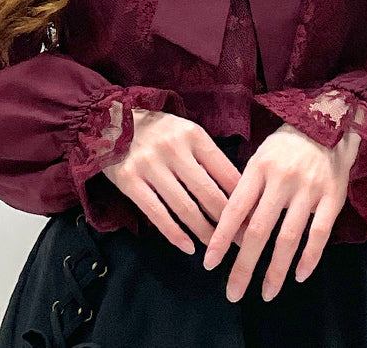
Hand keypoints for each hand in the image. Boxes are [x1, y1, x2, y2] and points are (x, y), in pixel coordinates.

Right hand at [102, 108, 245, 254]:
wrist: (111, 118)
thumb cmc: (158, 130)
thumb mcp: (186, 132)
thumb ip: (207, 157)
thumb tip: (237, 190)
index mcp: (194, 135)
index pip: (225, 172)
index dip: (243, 199)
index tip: (255, 219)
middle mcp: (174, 149)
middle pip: (208, 193)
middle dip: (229, 222)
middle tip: (243, 241)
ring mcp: (150, 165)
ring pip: (185, 207)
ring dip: (204, 232)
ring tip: (216, 248)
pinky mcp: (129, 180)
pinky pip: (157, 213)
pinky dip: (174, 233)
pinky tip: (188, 247)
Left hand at [201, 121, 361, 302]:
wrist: (328, 123)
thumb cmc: (287, 145)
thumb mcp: (260, 157)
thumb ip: (247, 188)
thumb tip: (230, 226)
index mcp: (259, 169)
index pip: (235, 209)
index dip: (221, 238)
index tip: (209, 263)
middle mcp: (281, 180)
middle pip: (259, 230)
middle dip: (244, 265)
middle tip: (233, 292)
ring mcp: (308, 190)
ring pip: (288, 237)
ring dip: (275, 270)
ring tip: (266, 293)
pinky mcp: (332, 198)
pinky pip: (319, 234)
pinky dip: (309, 258)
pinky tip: (299, 276)